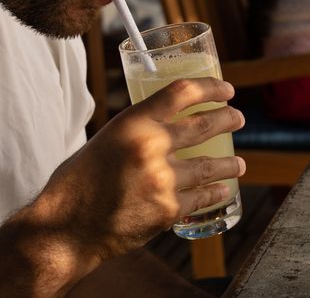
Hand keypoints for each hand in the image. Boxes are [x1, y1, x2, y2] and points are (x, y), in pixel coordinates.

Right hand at [37, 77, 244, 261]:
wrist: (64, 229)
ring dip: (230, 164)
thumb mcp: (107, 140)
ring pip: (211, 166)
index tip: (227, 90)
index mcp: (133, 122)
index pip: (183, 92)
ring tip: (239, 164)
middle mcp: (151, 146)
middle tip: (238, 119)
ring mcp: (162, 179)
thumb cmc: (79, 182)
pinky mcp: (167, 209)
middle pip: (206, 125)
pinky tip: (222, 190)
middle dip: (228, 119)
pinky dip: (215, 193)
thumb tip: (170, 124)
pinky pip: (201, 197)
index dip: (211, 87)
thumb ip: (140, 130)